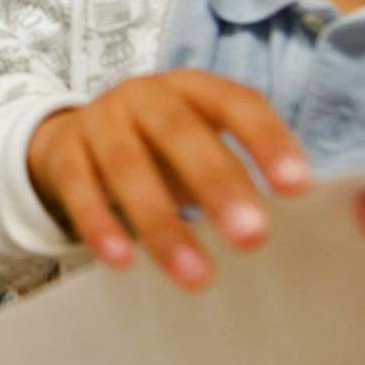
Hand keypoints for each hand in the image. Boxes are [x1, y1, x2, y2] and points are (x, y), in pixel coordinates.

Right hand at [28, 70, 308, 287]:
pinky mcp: (64, 153)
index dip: (266, 140)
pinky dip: (99, 224)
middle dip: (218, 184)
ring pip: (127, 165)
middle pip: (180, 133)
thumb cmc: (161, 148)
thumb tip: (301, 230)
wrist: (73, 137)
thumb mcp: (201, 144)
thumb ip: (238, 170)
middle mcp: (145, 95)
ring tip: (197, 276)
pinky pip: (79, 188)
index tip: (297, 188)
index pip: (236, 103)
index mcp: (194, 88)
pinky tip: (122, 261)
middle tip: (253, 237)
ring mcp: (100, 120)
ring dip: (162, 221)